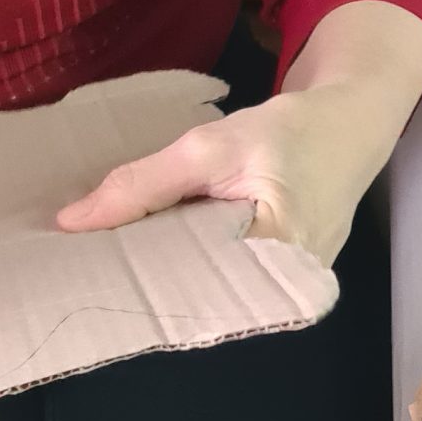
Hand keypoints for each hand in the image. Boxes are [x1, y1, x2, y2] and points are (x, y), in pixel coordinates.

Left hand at [57, 88, 380, 268]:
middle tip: (81, 274)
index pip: (190, 280)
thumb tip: (72, 223)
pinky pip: (221, 280)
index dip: (134, 278)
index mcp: (278, 255)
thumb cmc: (289, 131)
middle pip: (196, 292)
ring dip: (161, 274)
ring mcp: (285, 290)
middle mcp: (286, 288)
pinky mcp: (278, 282)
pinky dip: (186, 265)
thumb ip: (143, 185)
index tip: (81, 274)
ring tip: (105, 267)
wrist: (348, 128)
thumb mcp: (211, 147)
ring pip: (206, 288)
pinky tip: (148, 257)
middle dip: (141, 281)